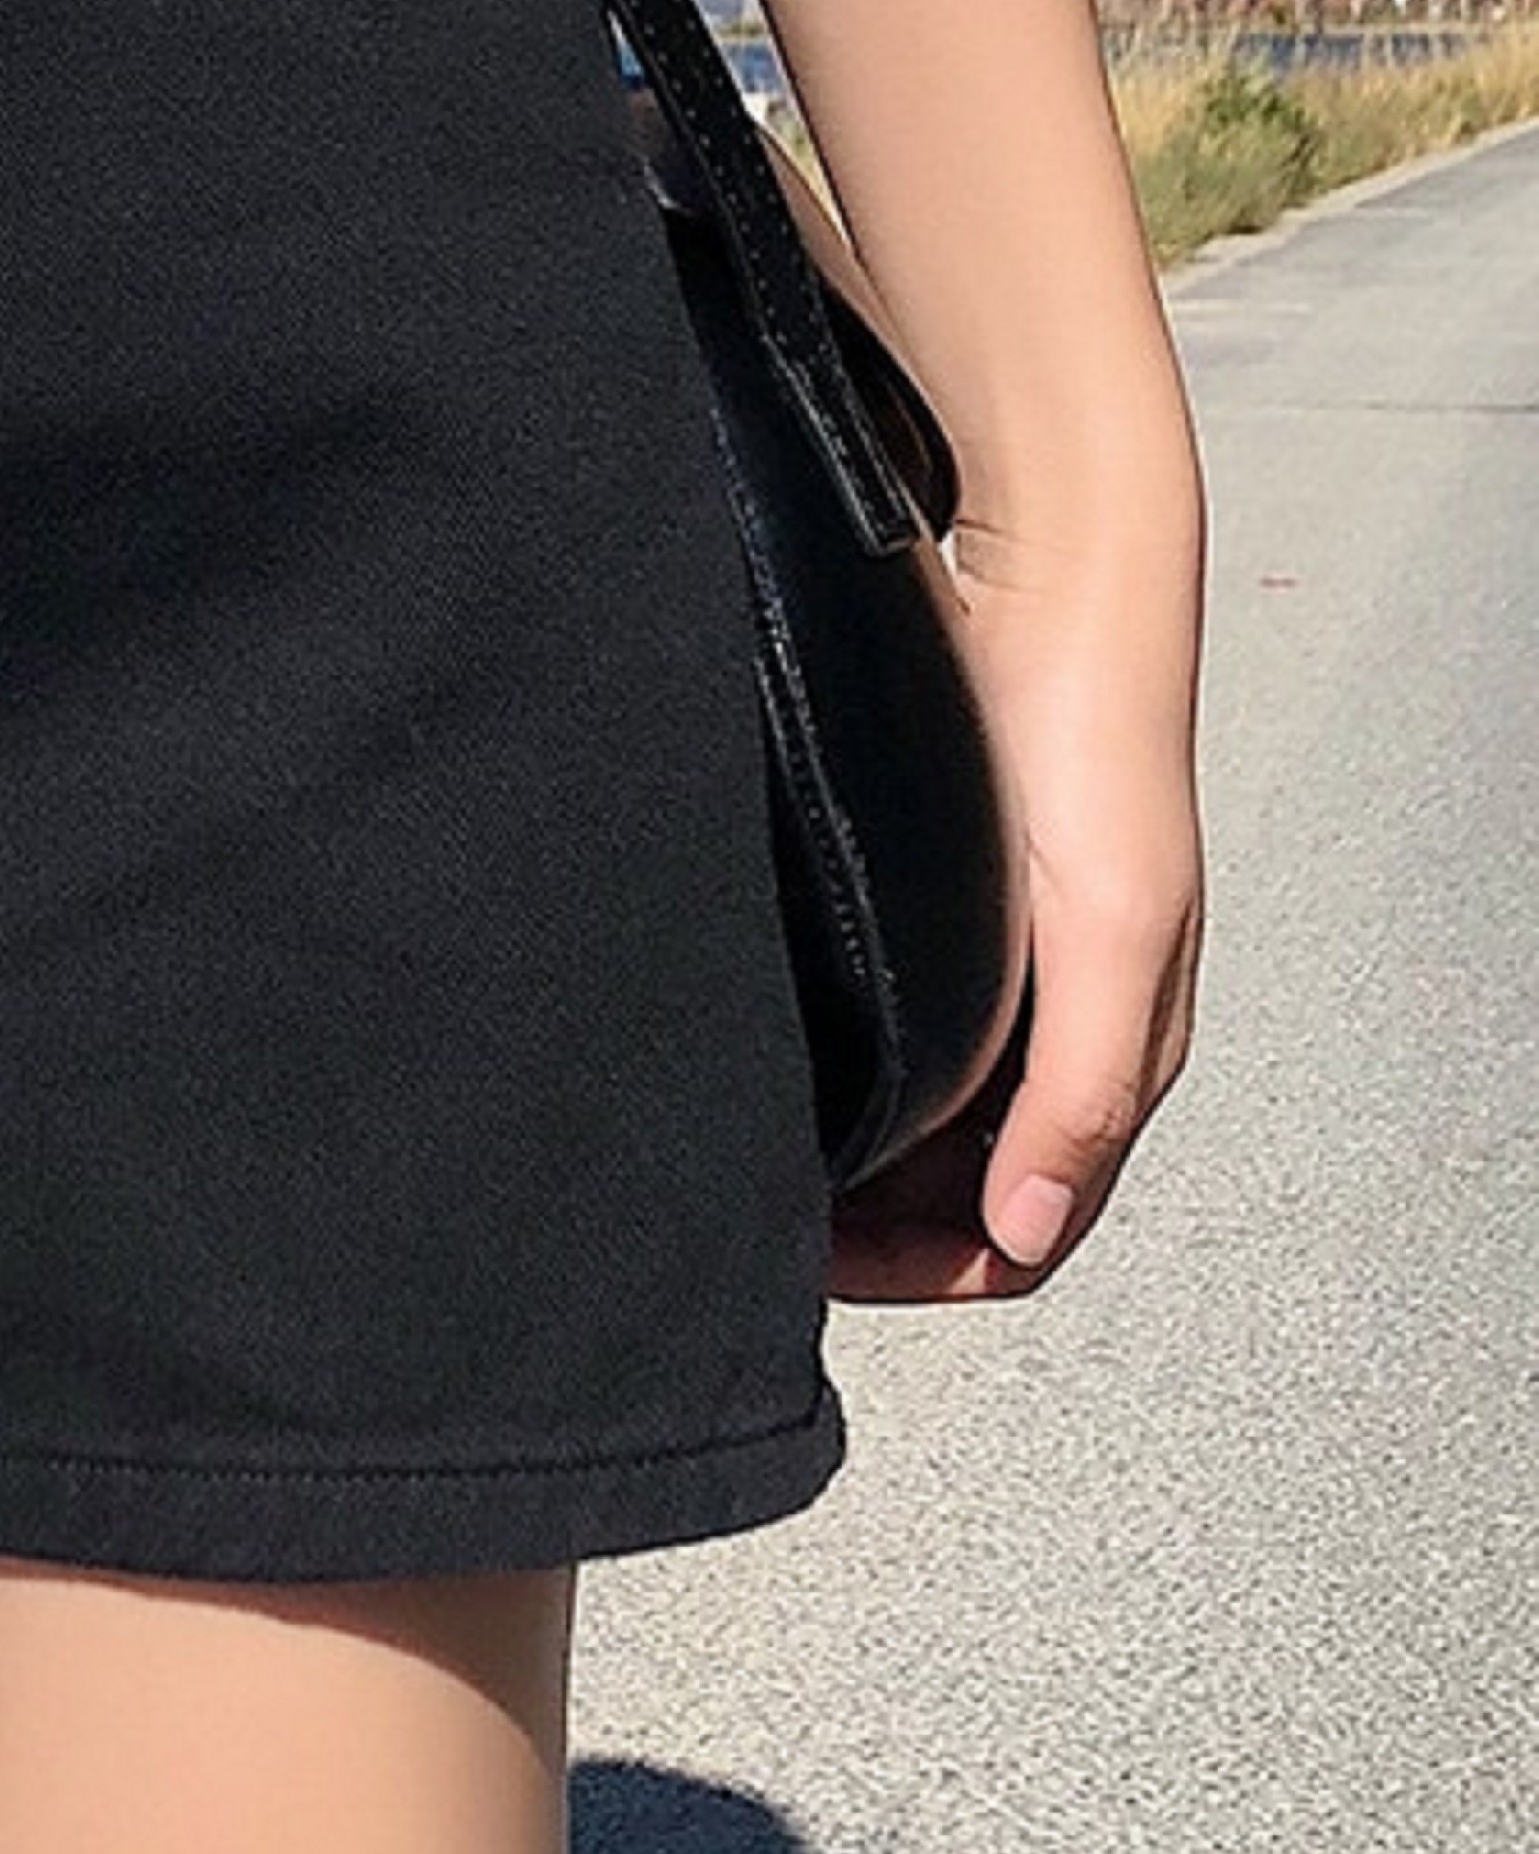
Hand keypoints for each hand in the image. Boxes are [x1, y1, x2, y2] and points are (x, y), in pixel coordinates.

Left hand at [825, 515, 1206, 1300]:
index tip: (818, 1259)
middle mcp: (1041, 1026)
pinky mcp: (921, 909)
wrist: (1042, 586)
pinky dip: (824, 1065)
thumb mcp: (1110, 930)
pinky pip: (877, 1027)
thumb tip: (1028, 1228)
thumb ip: (1083, 1085)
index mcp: (1106, 1054)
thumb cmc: (1095, 738)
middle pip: (950, 1189)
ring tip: (742, 1151)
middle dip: (863, 1224)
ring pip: (908, 1115)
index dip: (922, 1267)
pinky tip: (761, 1054)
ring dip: (838, 1149)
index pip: (1015, 1232)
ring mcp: (981, 971)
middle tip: (756, 1217)